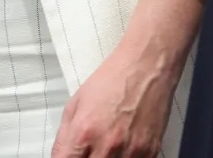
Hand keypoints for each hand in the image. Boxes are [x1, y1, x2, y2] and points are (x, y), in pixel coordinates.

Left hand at [52, 0, 201, 157]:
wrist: (149, 64)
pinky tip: (125, 146)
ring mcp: (131, 150)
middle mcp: (106, 146)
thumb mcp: (75, 105)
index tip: (71, 157)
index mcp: (82, 134)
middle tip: (89, 149)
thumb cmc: (115, 78)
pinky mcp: (150, 149)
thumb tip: (62, 157)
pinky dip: (128, 157)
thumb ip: (64, 139)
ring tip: (108, 146)